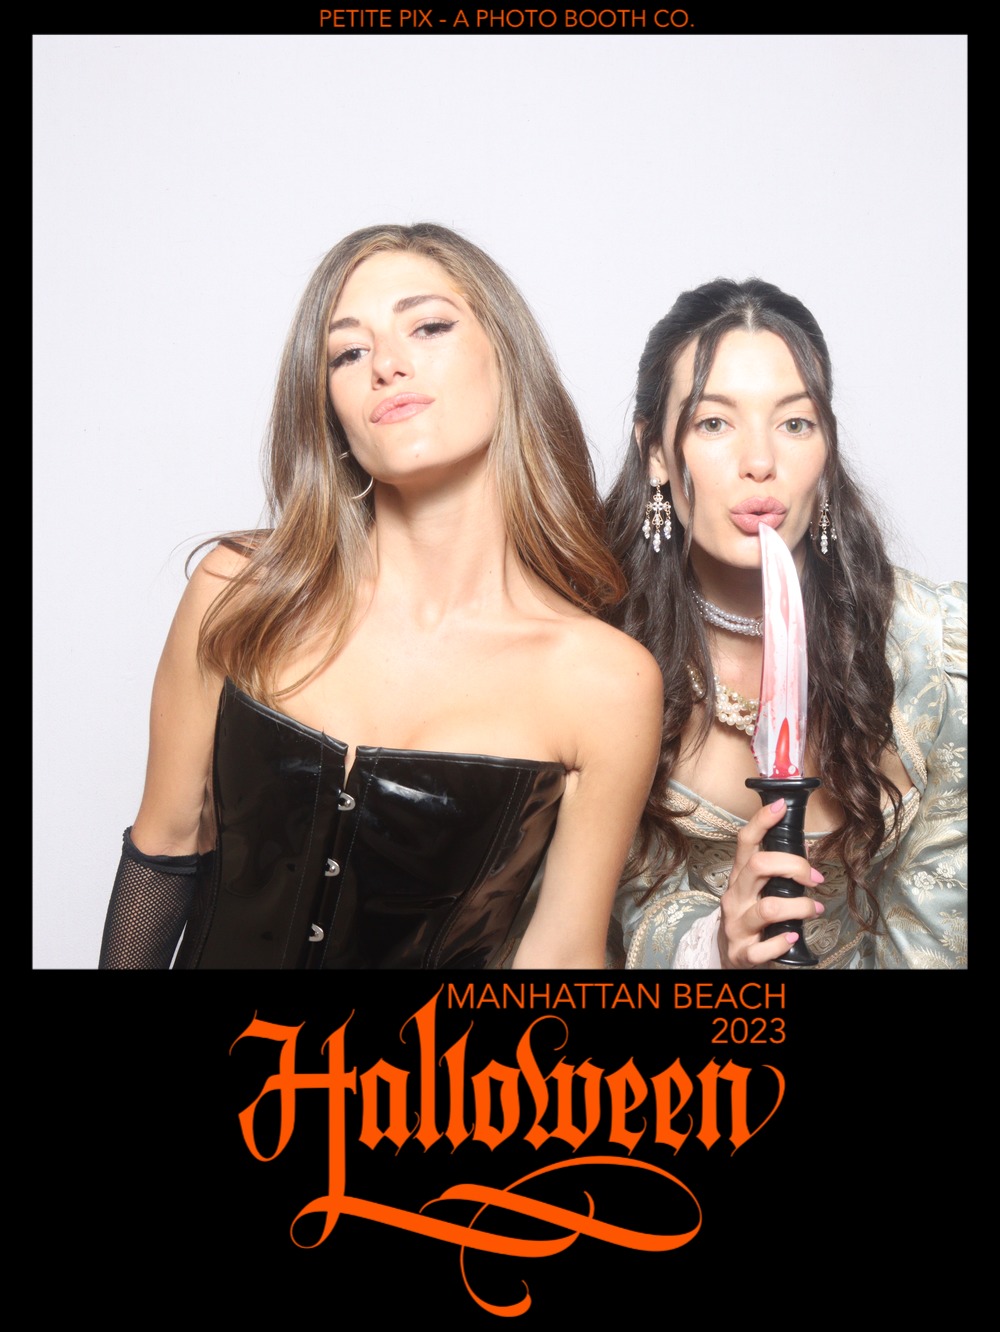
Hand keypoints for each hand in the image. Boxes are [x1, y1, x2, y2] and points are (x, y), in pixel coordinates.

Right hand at [719, 798, 824, 968]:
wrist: (728, 958)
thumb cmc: (749, 918)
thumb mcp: (757, 891)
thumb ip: (778, 870)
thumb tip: (804, 846)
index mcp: (740, 877)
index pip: (746, 842)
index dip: (762, 821)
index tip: (780, 806)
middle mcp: (735, 897)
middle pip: (759, 866)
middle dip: (794, 866)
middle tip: (815, 877)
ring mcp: (736, 925)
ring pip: (768, 908)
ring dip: (800, 907)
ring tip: (813, 910)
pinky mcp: (743, 953)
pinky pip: (765, 947)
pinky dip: (783, 942)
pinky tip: (793, 937)